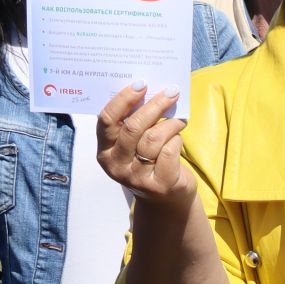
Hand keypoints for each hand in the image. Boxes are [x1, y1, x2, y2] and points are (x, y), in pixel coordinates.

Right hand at [97, 82, 192, 208]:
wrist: (166, 199)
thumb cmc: (150, 162)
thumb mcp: (134, 145)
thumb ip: (133, 123)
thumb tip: (148, 90)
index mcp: (104, 151)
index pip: (107, 120)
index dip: (123, 99)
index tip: (141, 84)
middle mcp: (116, 165)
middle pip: (133, 127)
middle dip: (154, 105)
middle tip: (171, 92)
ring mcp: (136, 177)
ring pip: (154, 138)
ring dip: (171, 124)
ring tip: (180, 120)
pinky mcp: (159, 184)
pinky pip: (169, 152)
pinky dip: (177, 140)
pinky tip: (178, 139)